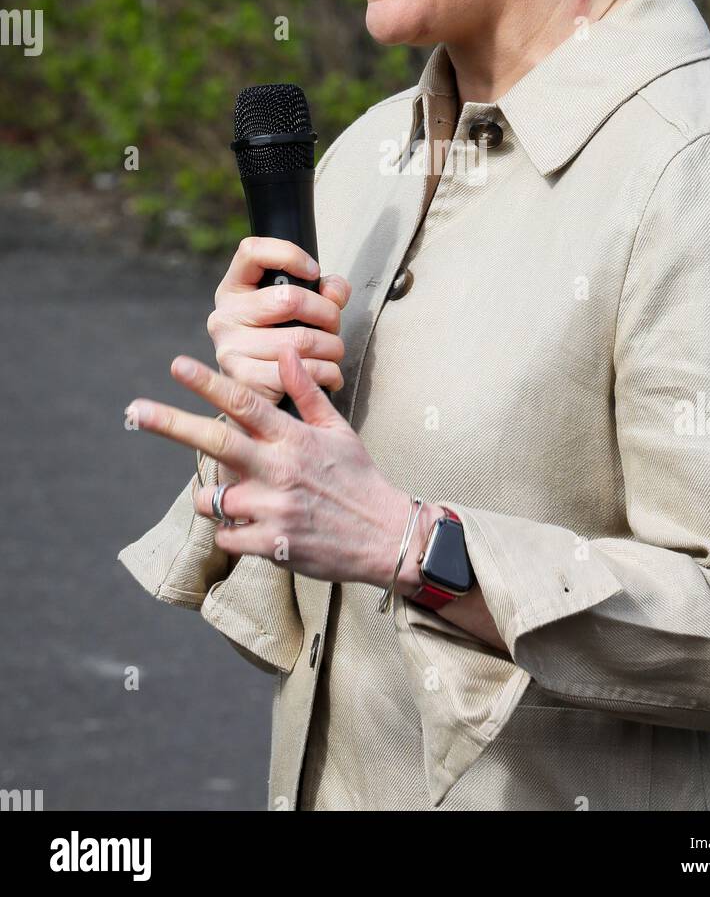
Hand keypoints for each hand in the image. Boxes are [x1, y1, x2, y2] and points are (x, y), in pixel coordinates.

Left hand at [125, 346, 423, 587]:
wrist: (386, 535)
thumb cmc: (358, 478)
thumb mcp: (337, 430)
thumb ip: (306, 392)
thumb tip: (286, 352)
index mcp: (294, 438)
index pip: (245, 403)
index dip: (209, 383)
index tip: (177, 365)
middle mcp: (279, 469)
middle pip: (215, 441)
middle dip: (171, 423)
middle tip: (135, 410)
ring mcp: (274, 508)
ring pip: (213, 497)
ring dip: (213, 496)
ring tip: (239, 497)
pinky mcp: (271, 544)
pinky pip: (227, 535)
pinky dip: (231, 530)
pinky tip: (256, 527)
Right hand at [208, 236, 351, 406]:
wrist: (258, 403)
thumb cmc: (281, 345)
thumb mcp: (299, 310)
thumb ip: (324, 291)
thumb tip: (335, 292)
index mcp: (232, 290)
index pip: (251, 250)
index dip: (289, 254)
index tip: (314, 271)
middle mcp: (223, 316)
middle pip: (290, 298)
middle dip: (327, 313)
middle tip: (334, 327)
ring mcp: (230, 349)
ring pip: (302, 339)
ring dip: (333, 347)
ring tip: (334, 353)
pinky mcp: (245, 380)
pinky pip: (303, 371)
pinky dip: (328, 373)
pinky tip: (330, 375)